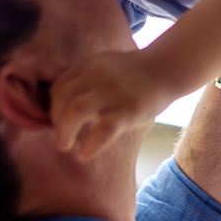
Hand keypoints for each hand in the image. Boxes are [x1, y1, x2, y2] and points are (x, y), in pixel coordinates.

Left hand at [50, 50, 172, 160]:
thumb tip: (65, 107)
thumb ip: (86, 80)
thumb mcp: (106, 66)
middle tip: (61, 138)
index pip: (58, 87)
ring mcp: (113, 92)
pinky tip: (84, 155)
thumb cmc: (135, 75)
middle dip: (55, 121)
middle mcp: (97, 76)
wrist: (167, 69)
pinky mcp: (129, 109)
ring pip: (75, 110)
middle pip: (61, 98)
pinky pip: (103, 129)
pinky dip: (90, 145)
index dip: (53, 107)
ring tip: (65, 146)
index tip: (60, 121)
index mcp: (89, 66)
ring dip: (64, 132)